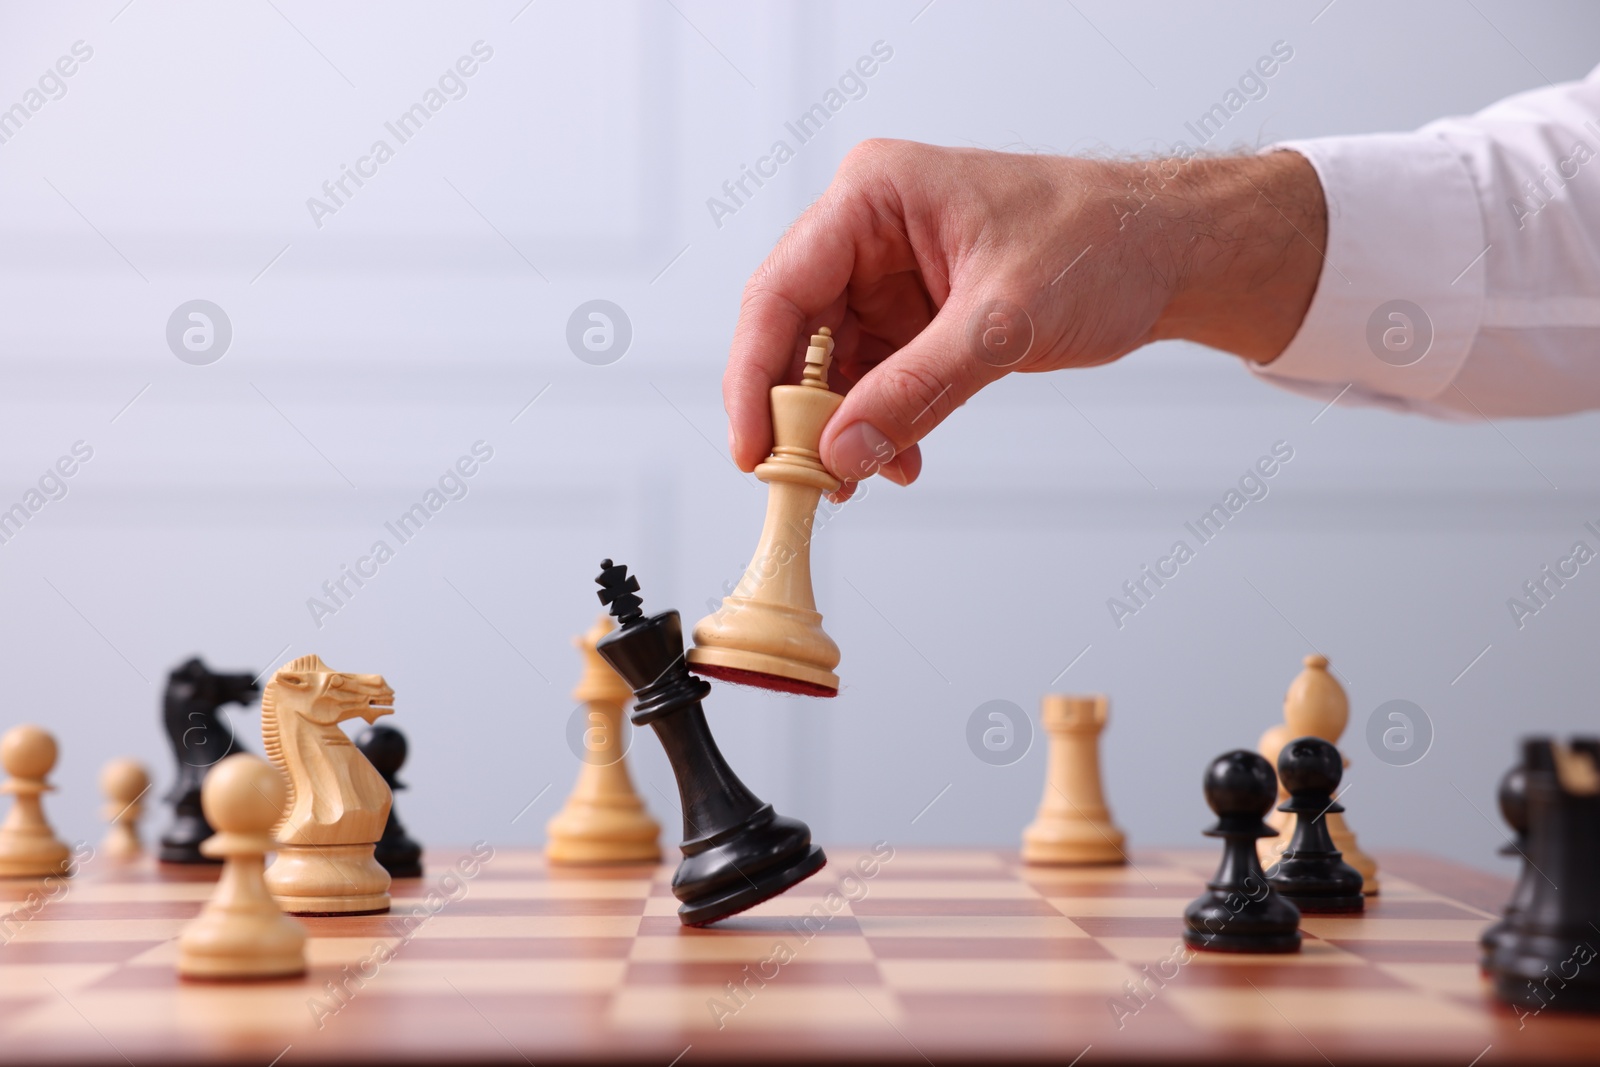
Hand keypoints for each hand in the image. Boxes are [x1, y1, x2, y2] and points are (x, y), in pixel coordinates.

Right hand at [722, 139, 1325, 492]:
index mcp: (874, 196)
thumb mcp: (1003, 323)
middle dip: (798, 411)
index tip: (752, 448)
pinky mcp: (916, 312)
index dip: (754, 375)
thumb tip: (842, 452)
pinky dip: (879, 423)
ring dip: (841, 427)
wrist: (1167, 252)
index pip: (781, 290)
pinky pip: (874, 376)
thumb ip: (916, 390)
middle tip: (801, 478)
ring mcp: (890, 273)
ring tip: (857, 480)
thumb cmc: (1101, 243)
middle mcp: (870, 230)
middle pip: (795, 331)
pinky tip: (897, 460)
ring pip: (832, 363)